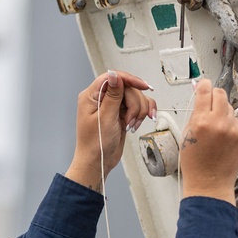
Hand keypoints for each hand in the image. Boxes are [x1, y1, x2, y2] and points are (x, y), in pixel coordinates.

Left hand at [66, 70, 155, 191]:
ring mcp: (112, 106)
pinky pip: (137, 106)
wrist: (98, 162)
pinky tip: (145, 119)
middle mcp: (102, 98)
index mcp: (92, 95)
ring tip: (131, 125)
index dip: (130, 80)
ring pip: (135, 97)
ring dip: (138, 111)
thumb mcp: (105, 118)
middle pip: (128, 88)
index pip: (113, 77)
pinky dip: (142, 113)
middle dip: (134, 104)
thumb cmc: (95, 144)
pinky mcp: (121, 113)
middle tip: (129, 120)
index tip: (144, 87)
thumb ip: (112, 95)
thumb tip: (114, 75)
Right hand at [179, 78, 237, 202]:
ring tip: (215, 129)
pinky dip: (230, 124)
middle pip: (220, 93)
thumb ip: (195, 113)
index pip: (205, 90)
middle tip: (209, 102)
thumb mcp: (187, 135)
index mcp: (202, 121)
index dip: (203, 85)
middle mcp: (220, 122)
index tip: (203, 84)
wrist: (210, 183)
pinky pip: (236, 121)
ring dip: (222, 112)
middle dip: (214, 95)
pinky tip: (222, 138)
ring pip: (229, 107)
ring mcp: (234, 129)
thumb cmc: (195, 163)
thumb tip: (200, 96)